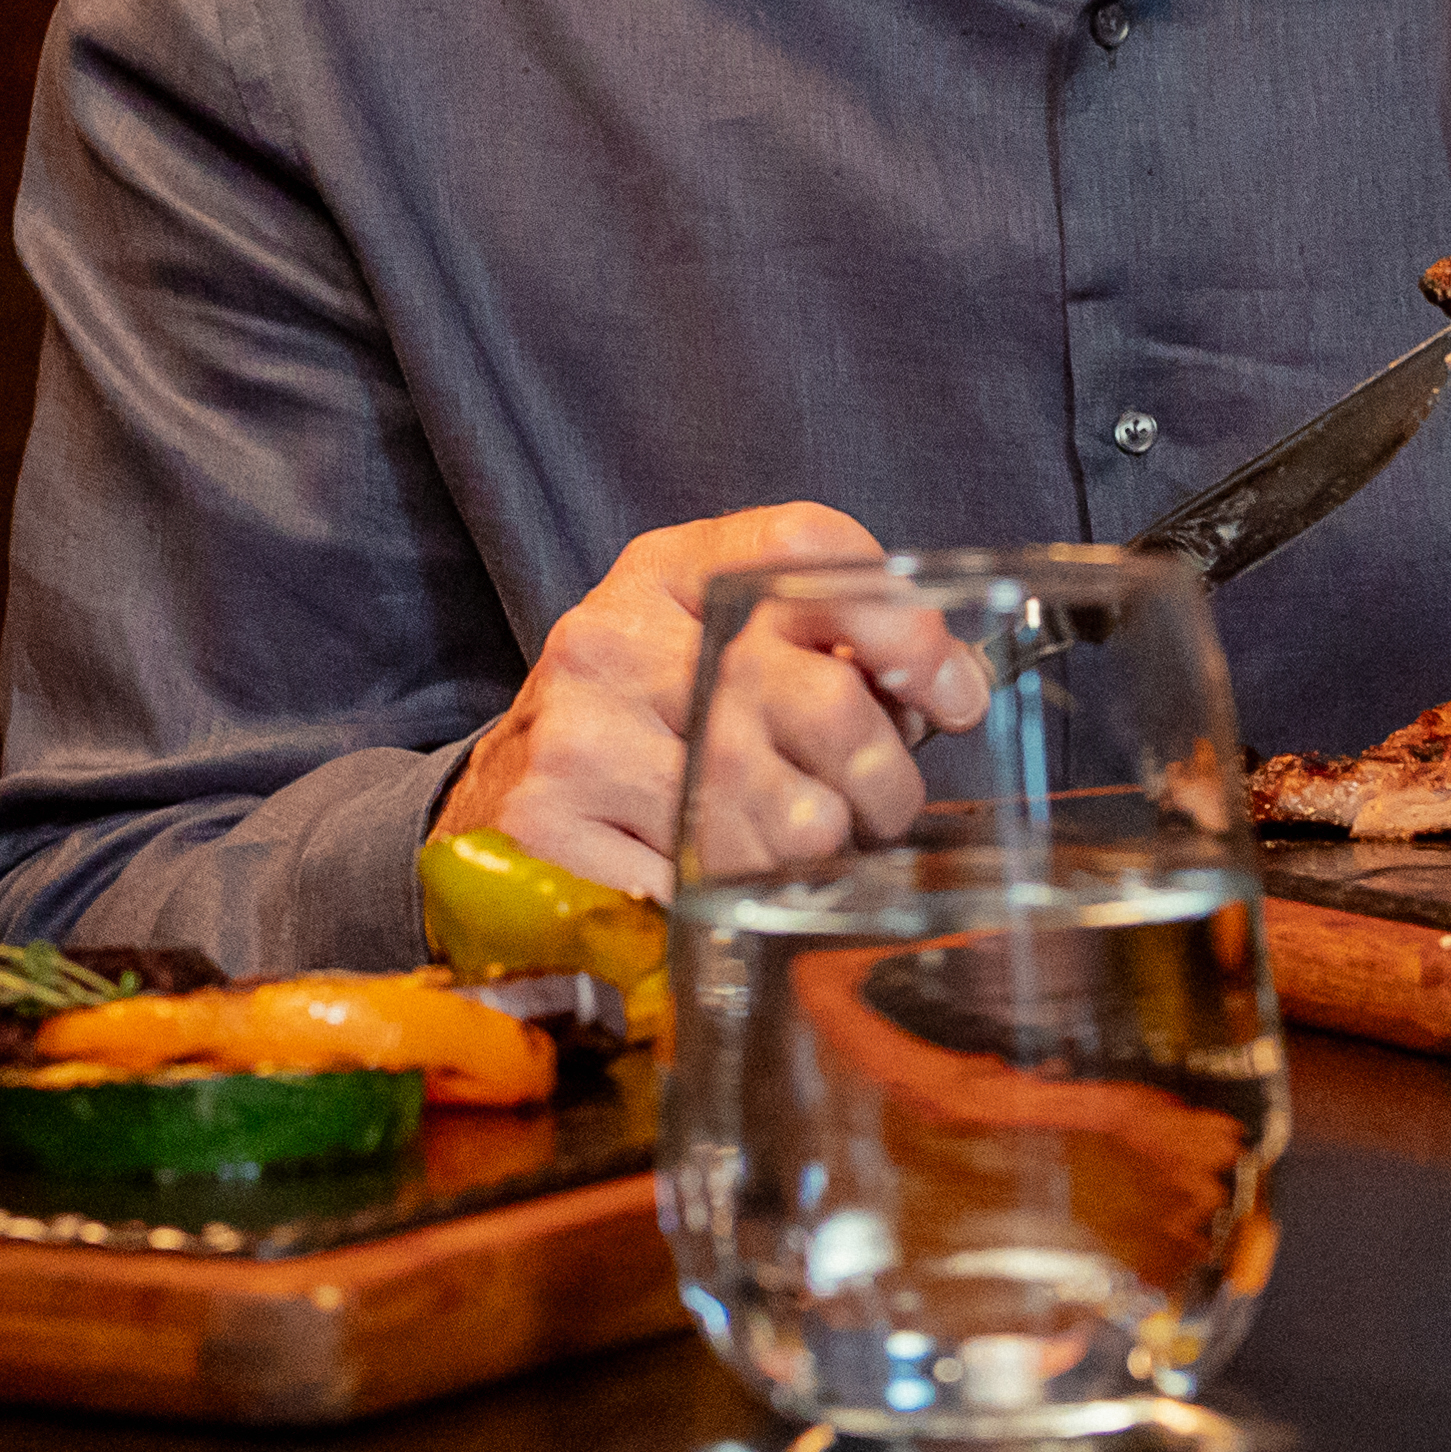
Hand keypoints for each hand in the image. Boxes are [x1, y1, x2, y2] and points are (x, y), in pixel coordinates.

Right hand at [436, 499, 946, 897]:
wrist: (495, 806)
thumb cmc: (646, 730)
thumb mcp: (725, 659)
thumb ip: (838, 654)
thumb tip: (955, 685)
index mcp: (668, 572)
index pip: (804, 549)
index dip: (902, 622)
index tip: (951, 693)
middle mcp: (616, 634)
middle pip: (825, 700)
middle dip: (885, 778)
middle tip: (882, 810)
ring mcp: (580, 729)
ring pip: (786, 817)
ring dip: (822, 854)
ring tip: (800, 851)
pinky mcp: (554, 824)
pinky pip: (716, 887)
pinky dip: (744, 901)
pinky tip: (727, 884)